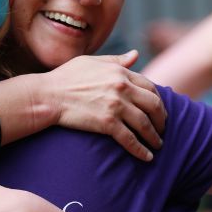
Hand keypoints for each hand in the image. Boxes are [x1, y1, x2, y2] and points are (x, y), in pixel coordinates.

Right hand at [45, 50, 166, 160]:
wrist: (48, 96)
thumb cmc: (66, 77)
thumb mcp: (93, 62)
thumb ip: (117, 60)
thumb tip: (135, 54)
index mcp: (121, 72)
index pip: (150, 87)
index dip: (159, 100)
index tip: (159, 111)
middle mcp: (122, 88)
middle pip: (154, 105)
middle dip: (161, 119)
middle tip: (162, 129)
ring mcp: (115, 106)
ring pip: (145, 124)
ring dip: (154, 137)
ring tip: (158, 144)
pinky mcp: (107, 123)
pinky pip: (130, 139)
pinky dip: (141, 150)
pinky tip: (147, 157)